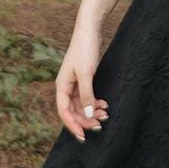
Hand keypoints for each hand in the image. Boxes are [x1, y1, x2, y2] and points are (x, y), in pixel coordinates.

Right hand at [56, 25, 108, 142]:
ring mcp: (75, 83)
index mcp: (62, 86)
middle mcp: (66, 87)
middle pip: (73, 111)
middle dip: (86, 119)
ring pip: (82, 105)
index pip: (64, 112)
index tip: (83, 137)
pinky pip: (88, 97)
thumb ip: (87, 95)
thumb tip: (88, 114)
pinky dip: (95, 102)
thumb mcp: (86, 74)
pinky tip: (105, 105)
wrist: (90, 31)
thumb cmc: (85, 49)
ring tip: (106, 115)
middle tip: (100, 126)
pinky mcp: (84, 79)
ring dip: (92, 111)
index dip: (72, 125)